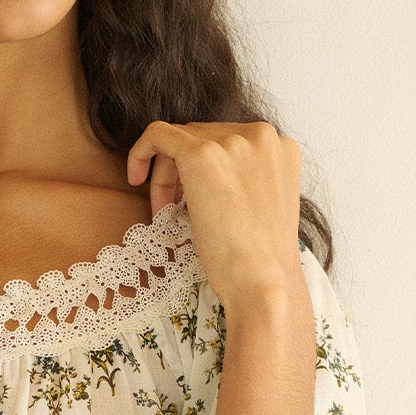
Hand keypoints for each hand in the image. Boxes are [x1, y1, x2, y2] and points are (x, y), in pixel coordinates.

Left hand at [126, 120, 307, 313]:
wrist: (262, 280)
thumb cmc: (260, 258)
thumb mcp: (261, 205)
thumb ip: (246, 178)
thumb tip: (211, 175)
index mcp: (280, 146)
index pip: (228, 141)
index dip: (204, 169)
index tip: (191, 198)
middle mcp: (261, 135)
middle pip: (204, 137)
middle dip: (182, 171)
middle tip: (170, 209)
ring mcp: (233, 141)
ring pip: (181, 139)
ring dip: (165, 174)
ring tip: (162, 211)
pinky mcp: (202, 153)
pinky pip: (158, 134)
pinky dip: (142, 151)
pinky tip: (134, 177)